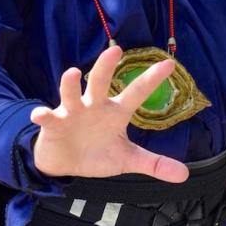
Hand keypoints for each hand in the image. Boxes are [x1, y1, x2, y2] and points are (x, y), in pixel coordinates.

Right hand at [31, 44, 188, 182]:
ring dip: (71, 84)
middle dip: (106, 66)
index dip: (152, 80)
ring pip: (71, 94)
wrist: (65, 163)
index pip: (136, 93)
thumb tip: (185, 175)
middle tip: (115, 49)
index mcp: (115, 112)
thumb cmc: (97, 153)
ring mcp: (72, 113)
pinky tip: (40, 114)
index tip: (170, 63)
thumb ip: (154, 164)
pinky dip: (43, 115)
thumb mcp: (127, 160)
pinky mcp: (53, 124)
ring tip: (74, 72)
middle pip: (101, 82)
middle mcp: (94, 106)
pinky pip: (48, 117)